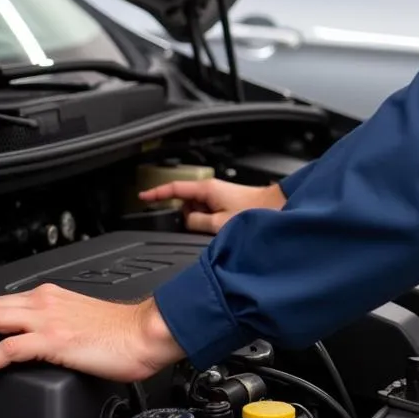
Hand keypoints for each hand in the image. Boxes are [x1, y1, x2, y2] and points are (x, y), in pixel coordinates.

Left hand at [0, 285, 183, 382]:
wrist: (146, 332)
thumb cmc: (123, 331)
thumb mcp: (81, 320)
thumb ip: (57, 324)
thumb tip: (38, 340)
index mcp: (54, 295)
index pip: (2, 301)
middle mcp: (47, 301)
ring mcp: (49, 319)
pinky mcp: (53, 339)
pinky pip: (7, 348)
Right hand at [138, 179, 285, 233]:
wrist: (276, 208)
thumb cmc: (253, 211)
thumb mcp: (219, 223)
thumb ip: (197, 222)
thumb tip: (185, 221)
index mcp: (206, 189)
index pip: (174, 188)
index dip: (156, 193)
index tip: (142, 197)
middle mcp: (211, 189)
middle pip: (185, 202)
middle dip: (185, 216)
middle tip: (199, 227)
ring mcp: (218, 195)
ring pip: (197, 210)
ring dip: (199, 221)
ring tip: (216, 229)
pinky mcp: (225, 203)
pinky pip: (208, 213)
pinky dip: (208, 222)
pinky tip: (220, 229)